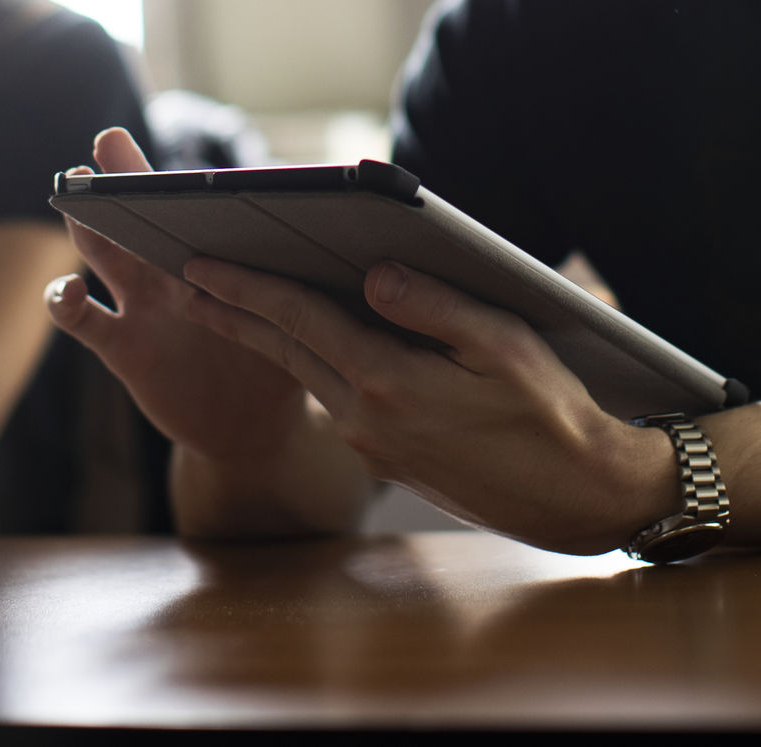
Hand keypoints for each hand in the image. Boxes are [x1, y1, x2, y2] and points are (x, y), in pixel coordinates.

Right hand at [43, 128, 312, 466]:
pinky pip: (86, 322)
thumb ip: (310, 278)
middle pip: (142, 215)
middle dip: (124, 178)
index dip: (185, 172)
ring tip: (79, 204)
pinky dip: (67, 302)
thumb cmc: (283, 358)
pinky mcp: (124, 348)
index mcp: (214, 253)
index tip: (186, 143)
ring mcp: (143, 305)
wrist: (255, 427)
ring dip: (89, 229)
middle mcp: (173, 268)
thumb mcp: (302, 315)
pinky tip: (69, 291)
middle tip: (108, 141)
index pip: (190, 203)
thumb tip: (356, 239)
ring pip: (106, 256)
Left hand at [181, 254, 672, 553]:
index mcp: (389, 383)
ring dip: (262, 339)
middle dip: (232, 312)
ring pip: (306, 376)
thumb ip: (434, 306)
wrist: (577, 497)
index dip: (245, 287)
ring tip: (227, 306)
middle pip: (284, 351)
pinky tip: (307, 344)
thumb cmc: (552, 414)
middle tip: (184, 278)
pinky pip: (335, 397)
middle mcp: (368, 419)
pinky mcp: (390, 459)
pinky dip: (308, 363)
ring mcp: (375, 445)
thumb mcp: (504, 344)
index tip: (196, 263)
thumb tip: (372, 275)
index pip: (298, 320)